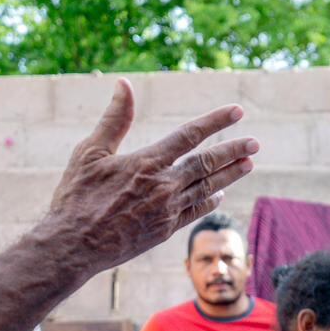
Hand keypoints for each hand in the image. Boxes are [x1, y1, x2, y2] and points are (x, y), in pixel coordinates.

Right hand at [39, 79, 258, 270]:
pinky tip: (219, 195)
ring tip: (249, 164)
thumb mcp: (90, 152)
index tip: (237, 112)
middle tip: (254, 143)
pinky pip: (195, 212)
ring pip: (207, 187)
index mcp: (147, 162)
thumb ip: (114, 119)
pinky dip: (210, 201)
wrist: (74, 246)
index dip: (216, 122)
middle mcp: (163, 186)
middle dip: (233, 151)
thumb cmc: (76, 197)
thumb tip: (124, 84)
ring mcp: (167, 210)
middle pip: (207, 163)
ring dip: (229, 175)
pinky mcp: (165, 230)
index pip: (190, 135)